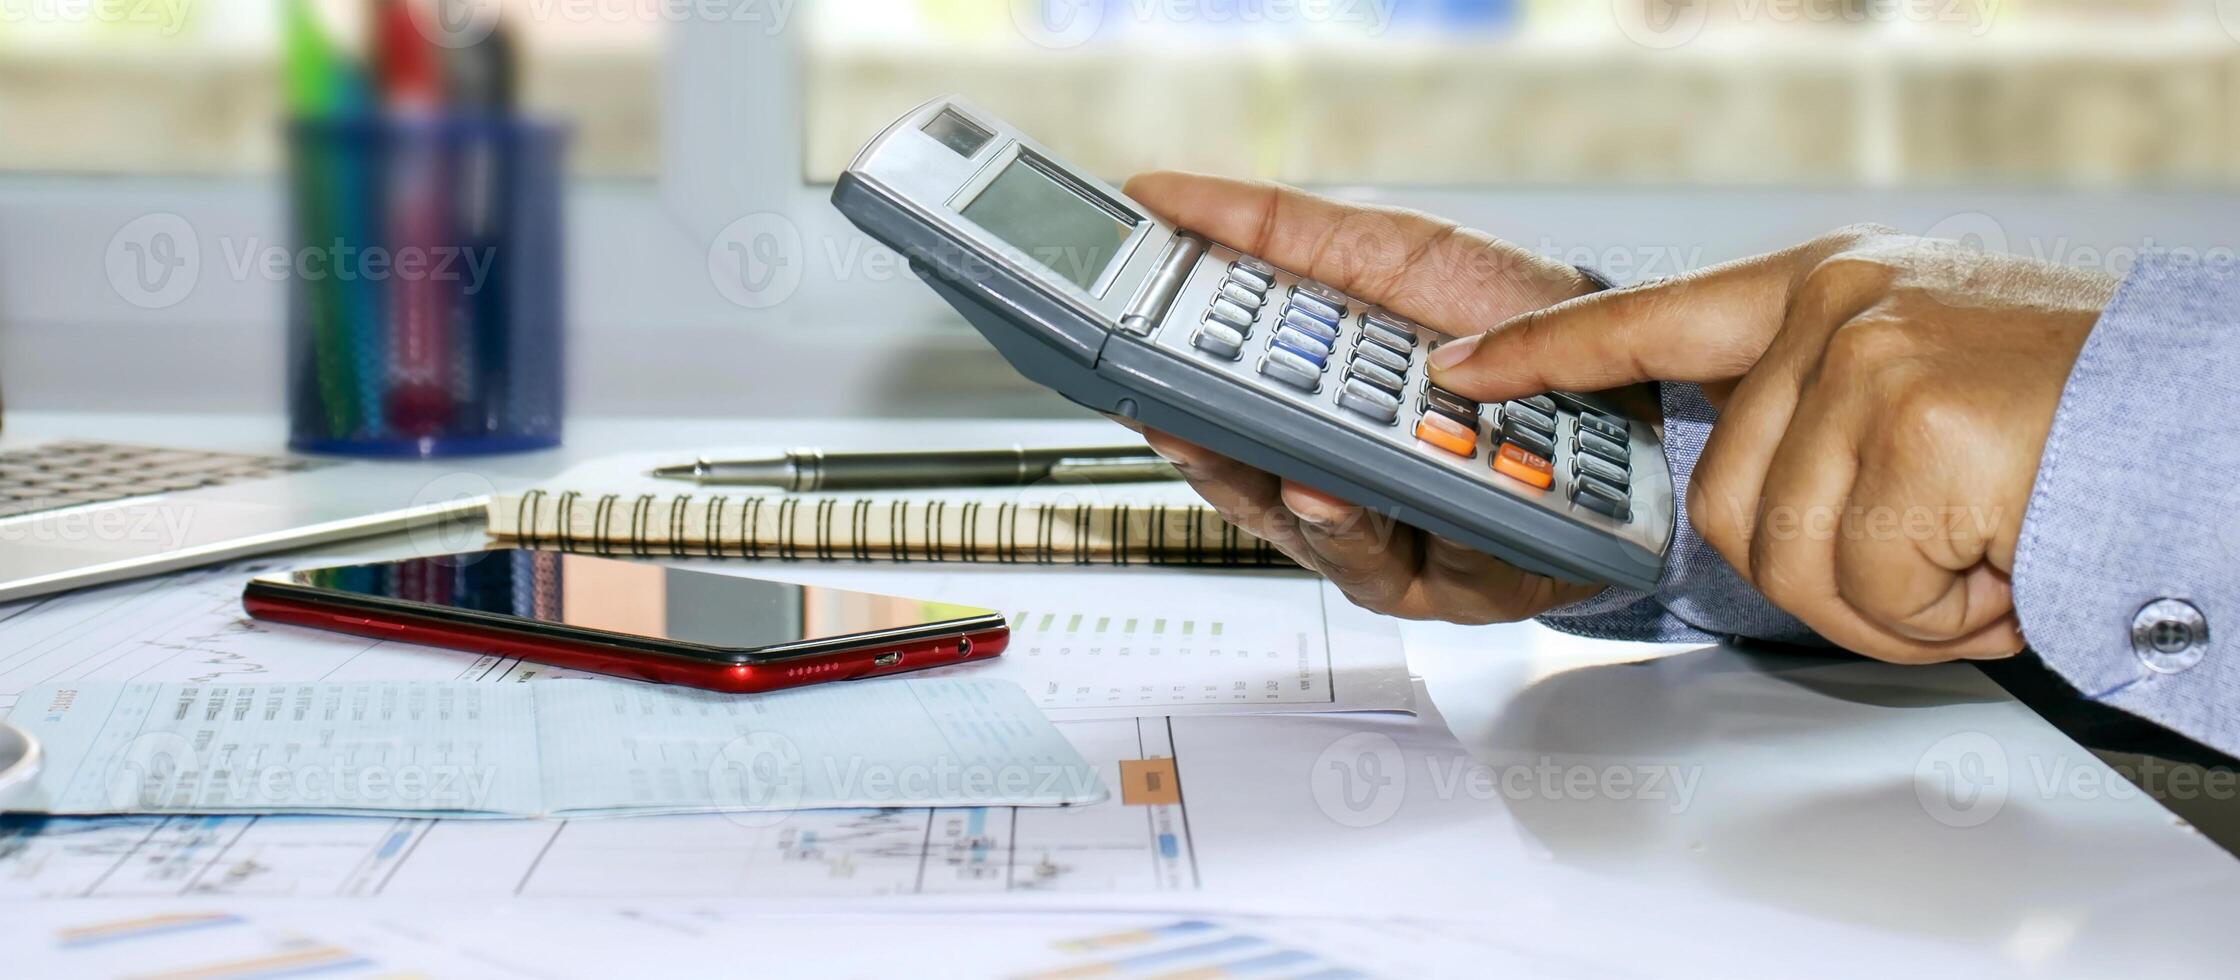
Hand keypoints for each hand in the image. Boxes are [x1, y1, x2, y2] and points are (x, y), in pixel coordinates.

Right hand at [1118, 171, 1603, 622]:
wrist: (1626, 354)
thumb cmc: (1498, 312)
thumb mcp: (1380, 251)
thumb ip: (1273, 230)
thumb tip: (1163, 196)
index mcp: (1308, 424)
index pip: (1219, 437)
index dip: (1179, 420)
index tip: (1146, 392)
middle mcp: (1349, 495)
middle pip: (1264, 506)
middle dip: (1233, 473)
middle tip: (1201, 433)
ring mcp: (1412, 545)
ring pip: (1344, 552)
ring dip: (1326, 516)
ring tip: (1313, 477)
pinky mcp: (1481, 581)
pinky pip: (1445, 571)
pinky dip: (1434, 539)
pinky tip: (1425, 509)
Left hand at [1428, 225, 2118, 661]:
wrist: (2219, 427)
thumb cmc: (2085, 419)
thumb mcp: (1931, 378)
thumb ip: (1820, 410)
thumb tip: (1746, 486)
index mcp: (1828, 291)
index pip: (1653, 321)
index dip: (1547, 355)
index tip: (1466, 374)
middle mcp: (1834, 309)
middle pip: (1726, 509)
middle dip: (1830, 574)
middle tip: (1941, 554)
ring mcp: (1865, 358)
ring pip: (1784, 560)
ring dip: (1893, 601)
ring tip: (1984, 549)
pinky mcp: (1908, 423)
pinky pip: (1860, 585)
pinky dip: (1942, 614)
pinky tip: (2005, 560)